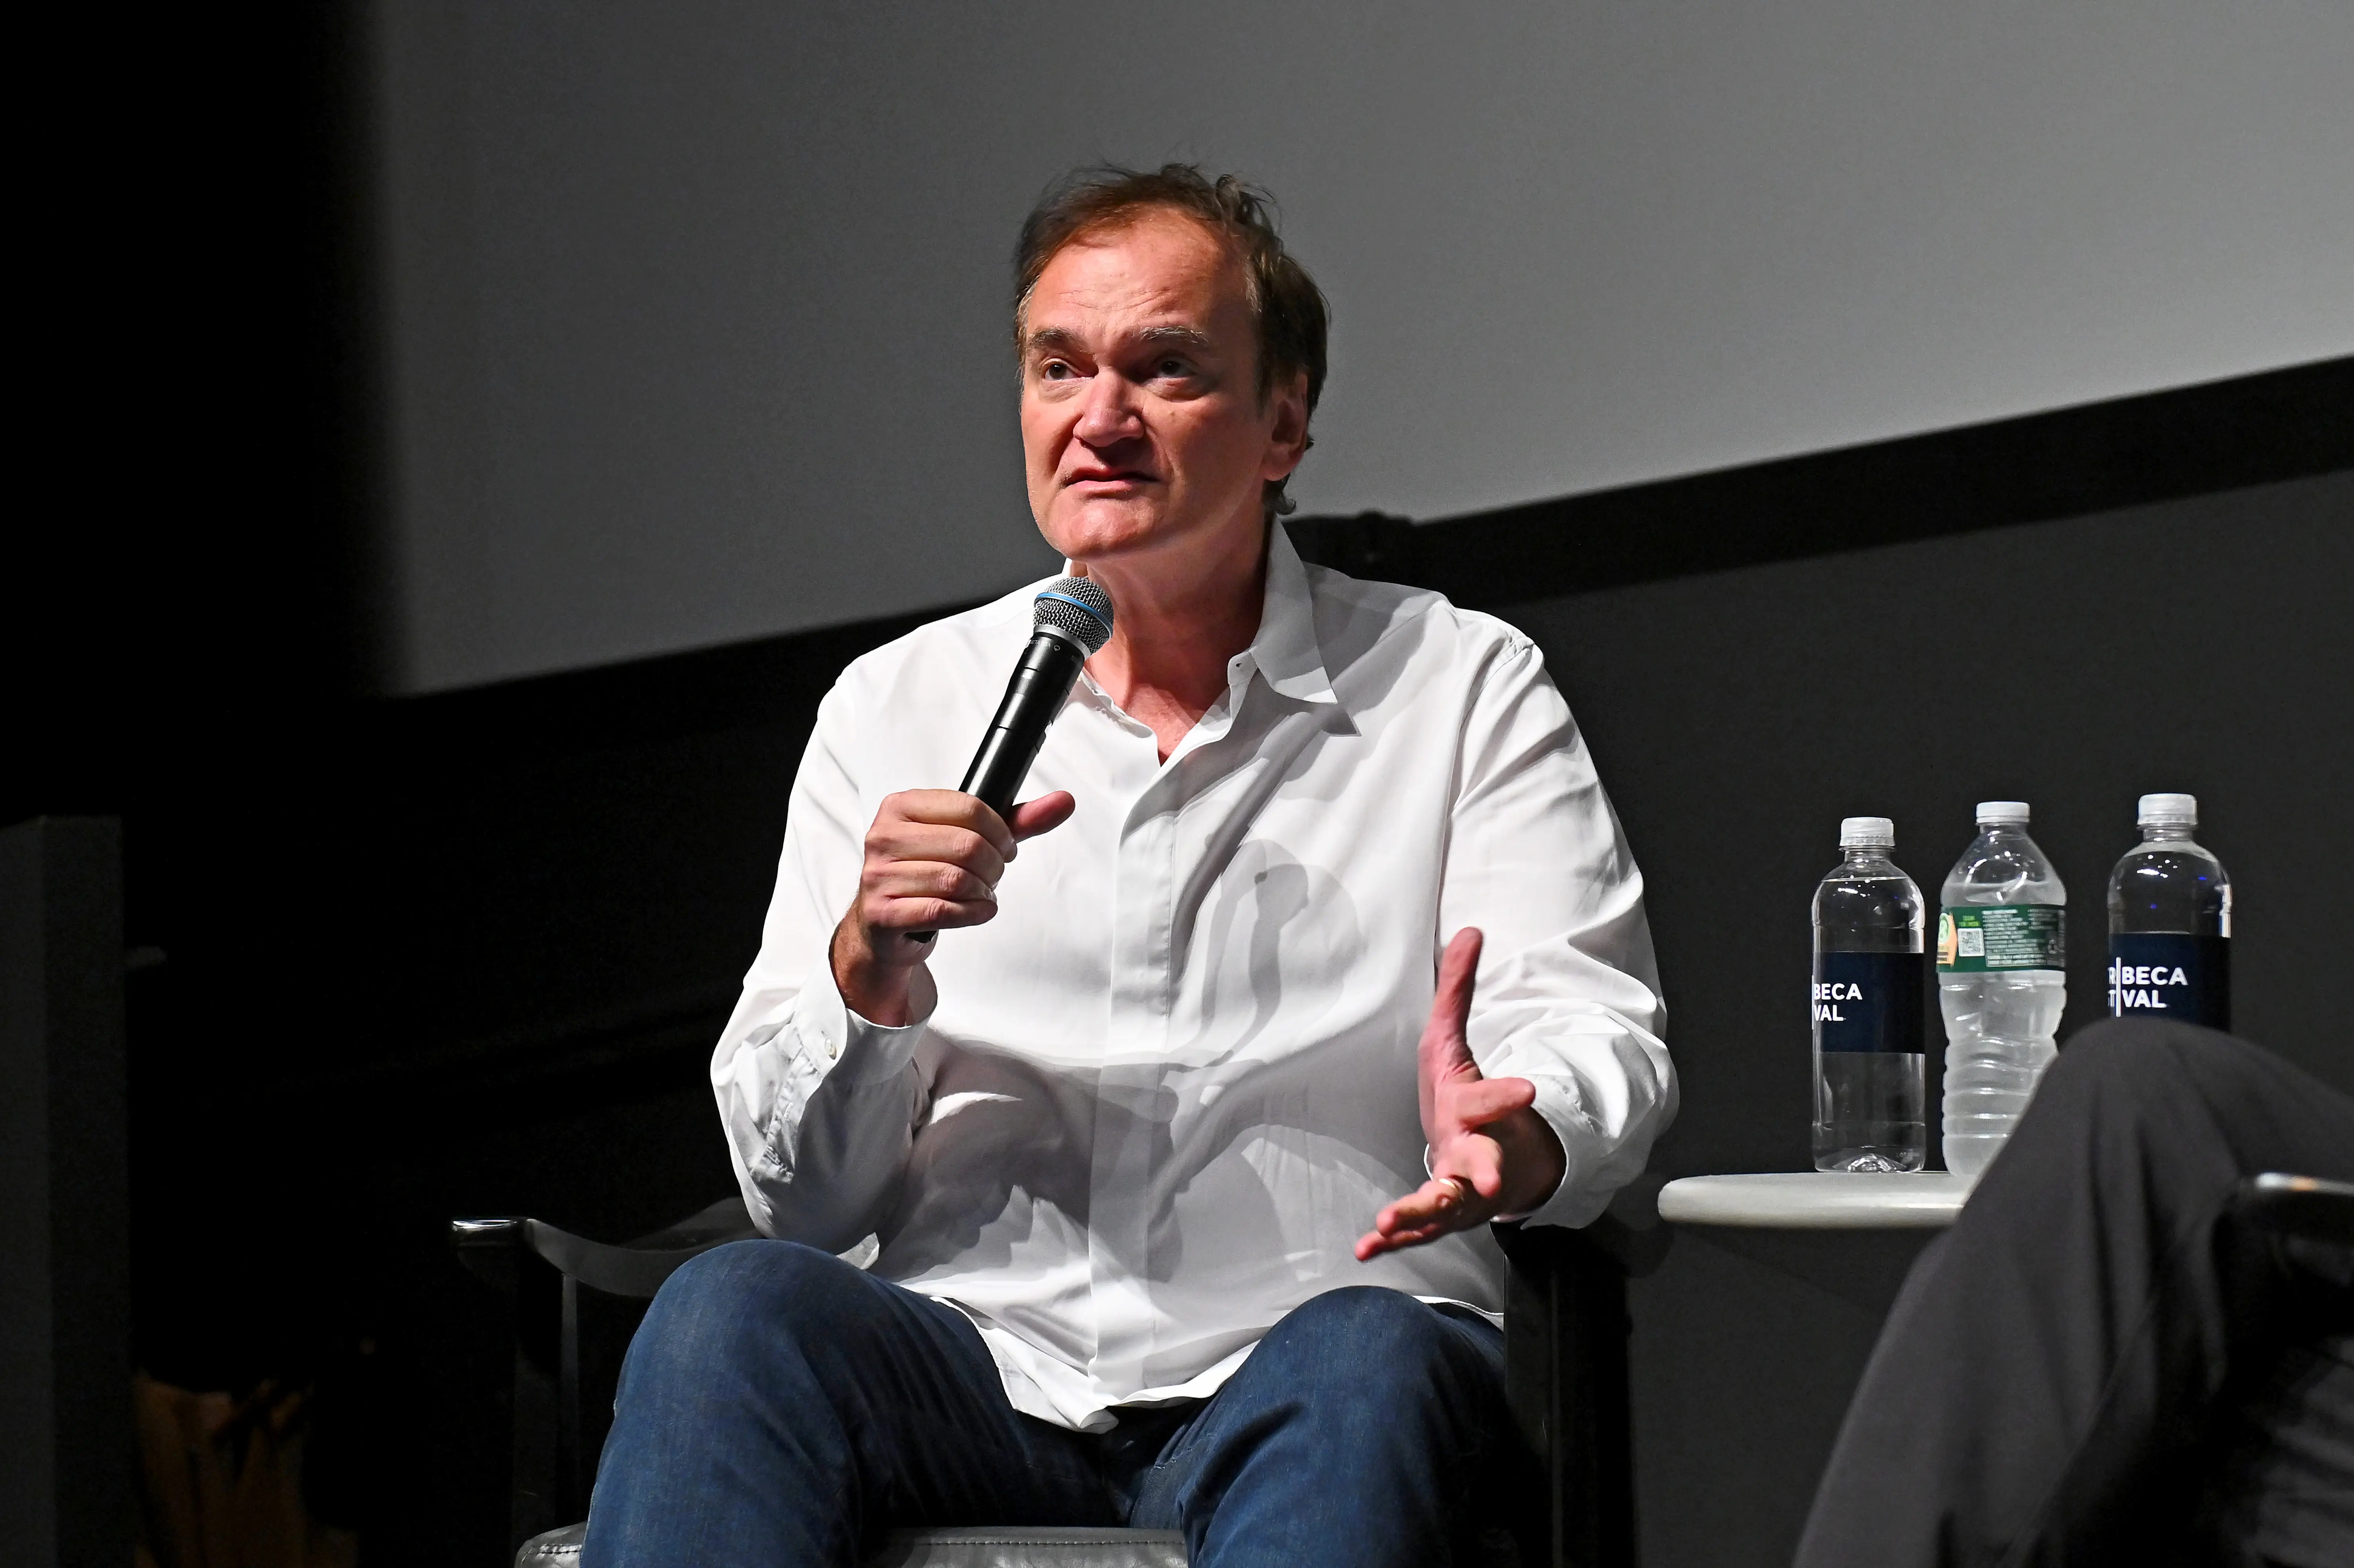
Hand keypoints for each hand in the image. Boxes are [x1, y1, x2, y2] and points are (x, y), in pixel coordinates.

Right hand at [830, 789, 1074, 1024]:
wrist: (887, 926)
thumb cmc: (928, 874)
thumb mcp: (969, 839)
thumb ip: (1016, 821)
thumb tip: (1064, 801)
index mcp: (901, 805)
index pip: (969, 807)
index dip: (1001, 832)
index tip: (1005, 847)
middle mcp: (883, 836)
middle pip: (967, 845)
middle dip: (994, 866)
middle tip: (993, 875)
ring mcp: (878, 875)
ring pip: (957, 880)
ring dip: (983, 892)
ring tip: (980, 894)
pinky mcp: (883, 913)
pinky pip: (943, 910)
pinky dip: (973, 913)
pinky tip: (976, 911)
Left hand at [1355, 928, 1566, 1260]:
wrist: (1482, 1156)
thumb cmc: (1462, 1095)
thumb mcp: (1453, 1038)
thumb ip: (1459, 989)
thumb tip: (1471, 930)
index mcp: (1475, 1109)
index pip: (1492, 1099)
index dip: (1507, 1095)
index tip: (1527, 1090)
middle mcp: (1472, 1153)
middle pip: (1482, 1164)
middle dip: (1487, 1172)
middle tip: (1493, 1184)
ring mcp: (1458, 1190)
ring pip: (1445, 1206)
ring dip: (1420, 1213)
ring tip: (1390, 1222)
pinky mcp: (1438, 1214)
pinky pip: (1416, 1229)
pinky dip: (1392, 1240)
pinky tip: (1365, 1249)